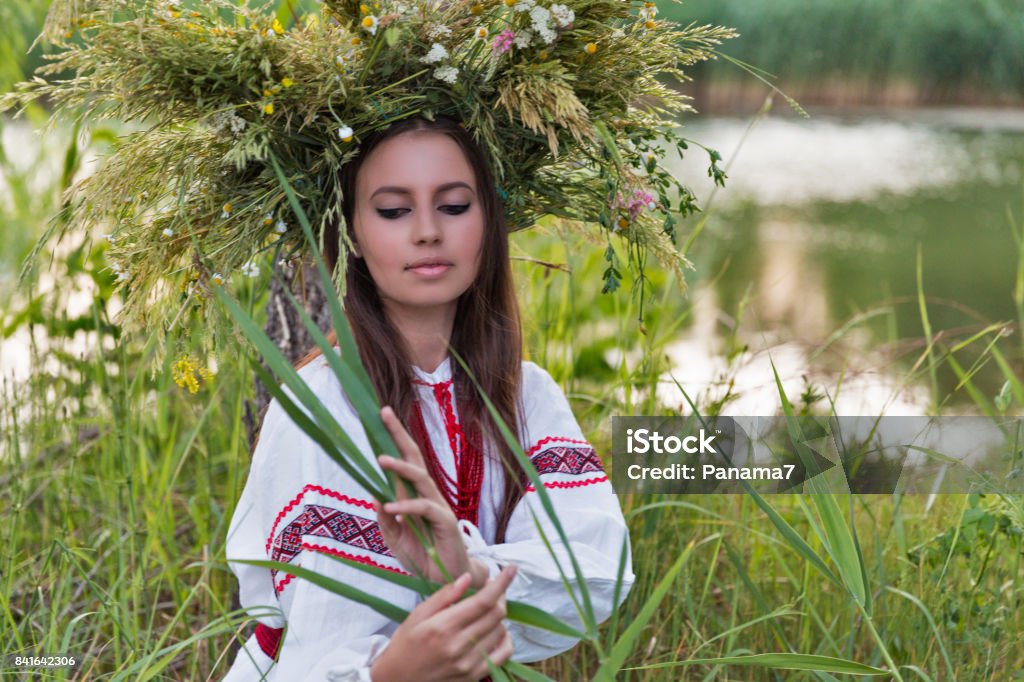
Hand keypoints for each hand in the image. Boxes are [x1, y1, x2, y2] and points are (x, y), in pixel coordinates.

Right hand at [370, 566, 516, 681]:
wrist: (399, 680)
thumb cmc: (406, 644)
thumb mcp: (418, 614)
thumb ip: (445, 595)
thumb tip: (468, 577)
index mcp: (443, 627)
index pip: (483, 601)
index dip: (501, 583)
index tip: (511, 568)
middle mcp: (459, 646)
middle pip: (496, 614)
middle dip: (499, 595)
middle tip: (491, 589)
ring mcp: (469, 664)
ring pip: (502, 631)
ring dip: (499, 616)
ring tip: (484, 611)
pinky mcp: (474, 676)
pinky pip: (504, 654)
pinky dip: (505, 638)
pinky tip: (493, 631)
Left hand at [373, 406, 487, 587]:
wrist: (449, 582)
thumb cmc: (424, 559)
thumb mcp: (396, 541)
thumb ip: (385, 521)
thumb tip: (373, 496)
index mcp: (414, 497)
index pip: (403, 464)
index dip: (393, 441)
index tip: (381, 416)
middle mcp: (427, 496)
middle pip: (415, 459)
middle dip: (400, 436)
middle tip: (385, 414)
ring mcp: (438, 507)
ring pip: (421, 479)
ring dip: (401, 468)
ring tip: (382, 459)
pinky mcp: (446, 522)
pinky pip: (425, 508)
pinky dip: (407, 506)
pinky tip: (391, 506)